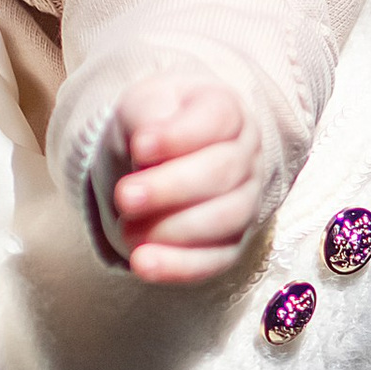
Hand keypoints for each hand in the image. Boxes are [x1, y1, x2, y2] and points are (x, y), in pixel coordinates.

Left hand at [110, 78, 264, 284]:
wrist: (156, 152)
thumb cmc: (155, 122)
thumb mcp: (145, 103)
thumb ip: (147, 115)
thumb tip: (147, 148)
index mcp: (228, 113)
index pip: (218, 119)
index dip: (179, 136)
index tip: (139, 146)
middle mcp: (245, 157)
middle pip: (223, 172)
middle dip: (171, 188)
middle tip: (125, 196)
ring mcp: (244, 202)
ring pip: (225, 219)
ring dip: (173, 229)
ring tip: (126, 230)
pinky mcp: (231, 243)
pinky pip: (214, 260)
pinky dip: (178, 266)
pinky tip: (143, 263)